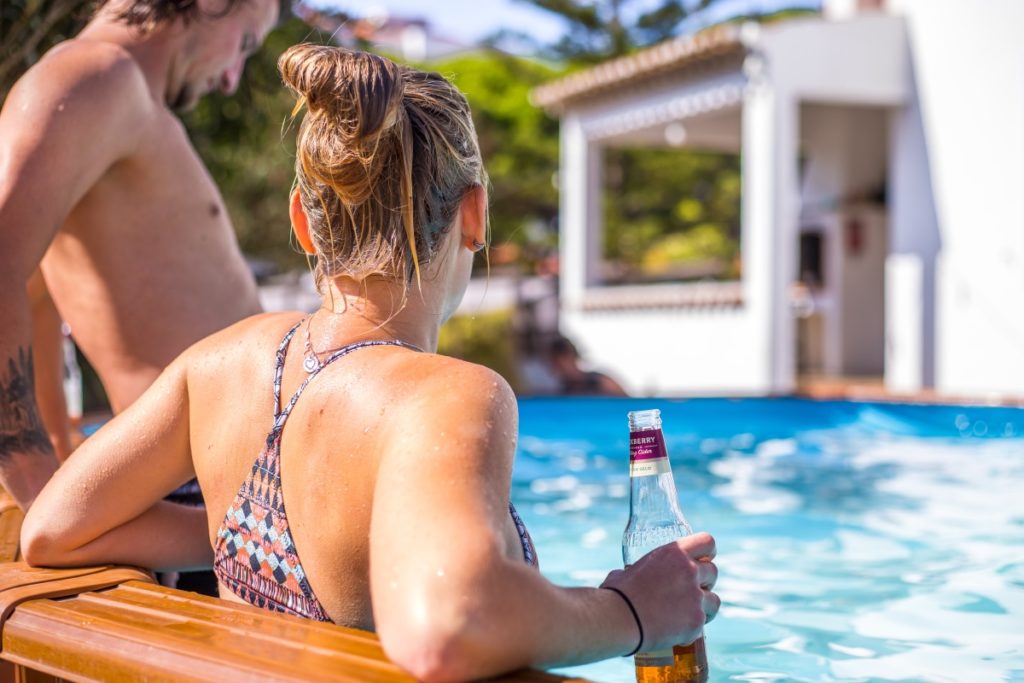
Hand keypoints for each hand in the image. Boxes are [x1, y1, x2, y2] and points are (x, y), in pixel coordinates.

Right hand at [600, 532, 718, 651]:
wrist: (621, 619)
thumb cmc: (617, 594)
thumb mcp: (627, 572)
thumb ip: (635, 571)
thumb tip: (626, 576)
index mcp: (674, 553)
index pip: (707, 542)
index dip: (708, 553)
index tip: (704, 560)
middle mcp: (689, 571)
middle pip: (713, 571)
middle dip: (705, 582)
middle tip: (690, 591)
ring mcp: (696, 596)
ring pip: (714, 600)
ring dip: (705, 606)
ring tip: (688, 614)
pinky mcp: (697, 620)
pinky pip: (703, 624)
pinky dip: (693, 629)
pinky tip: (678, 632)